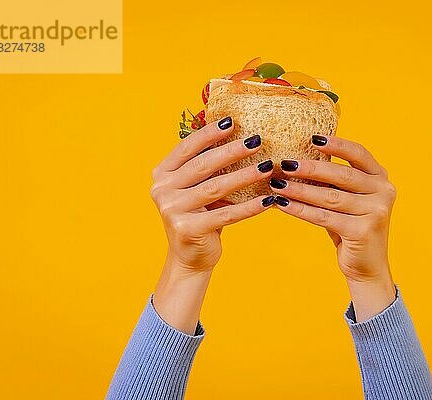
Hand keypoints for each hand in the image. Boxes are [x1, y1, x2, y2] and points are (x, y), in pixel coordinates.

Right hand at [150, 116, 274, 332]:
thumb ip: (207, 167)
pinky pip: (226, 214)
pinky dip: (249, 207)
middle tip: (257, 141)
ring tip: (267, 167)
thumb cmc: (200, 216)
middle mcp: (162, 190)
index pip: (186, 148)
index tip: (232, 121)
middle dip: (232, 151)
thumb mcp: (198, 189)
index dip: (209, 134)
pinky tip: (268, 200)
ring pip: (216, 188)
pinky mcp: (188, 229)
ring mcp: (172, 210)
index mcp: (162, 175)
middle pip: (203, 165)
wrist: (190, 257)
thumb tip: (239, 135)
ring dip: (244, 176)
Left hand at [269, 135, 396, 320]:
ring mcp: (377, 211)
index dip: (336, 144)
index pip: (359, 154)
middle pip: (341, 175)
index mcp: (381, 178)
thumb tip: (297, 160)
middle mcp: (384, 191)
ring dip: (300, 190)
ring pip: (330, 197)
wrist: (367, 267)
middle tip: (285, 163)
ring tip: (277, 183)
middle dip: (310, 169)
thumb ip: (333, 182)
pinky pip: (324, 217)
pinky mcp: (364, 230)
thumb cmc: (351, 228)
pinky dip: (300, 210)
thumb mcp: (346, 200)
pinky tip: (282, 205)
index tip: (312, 138)